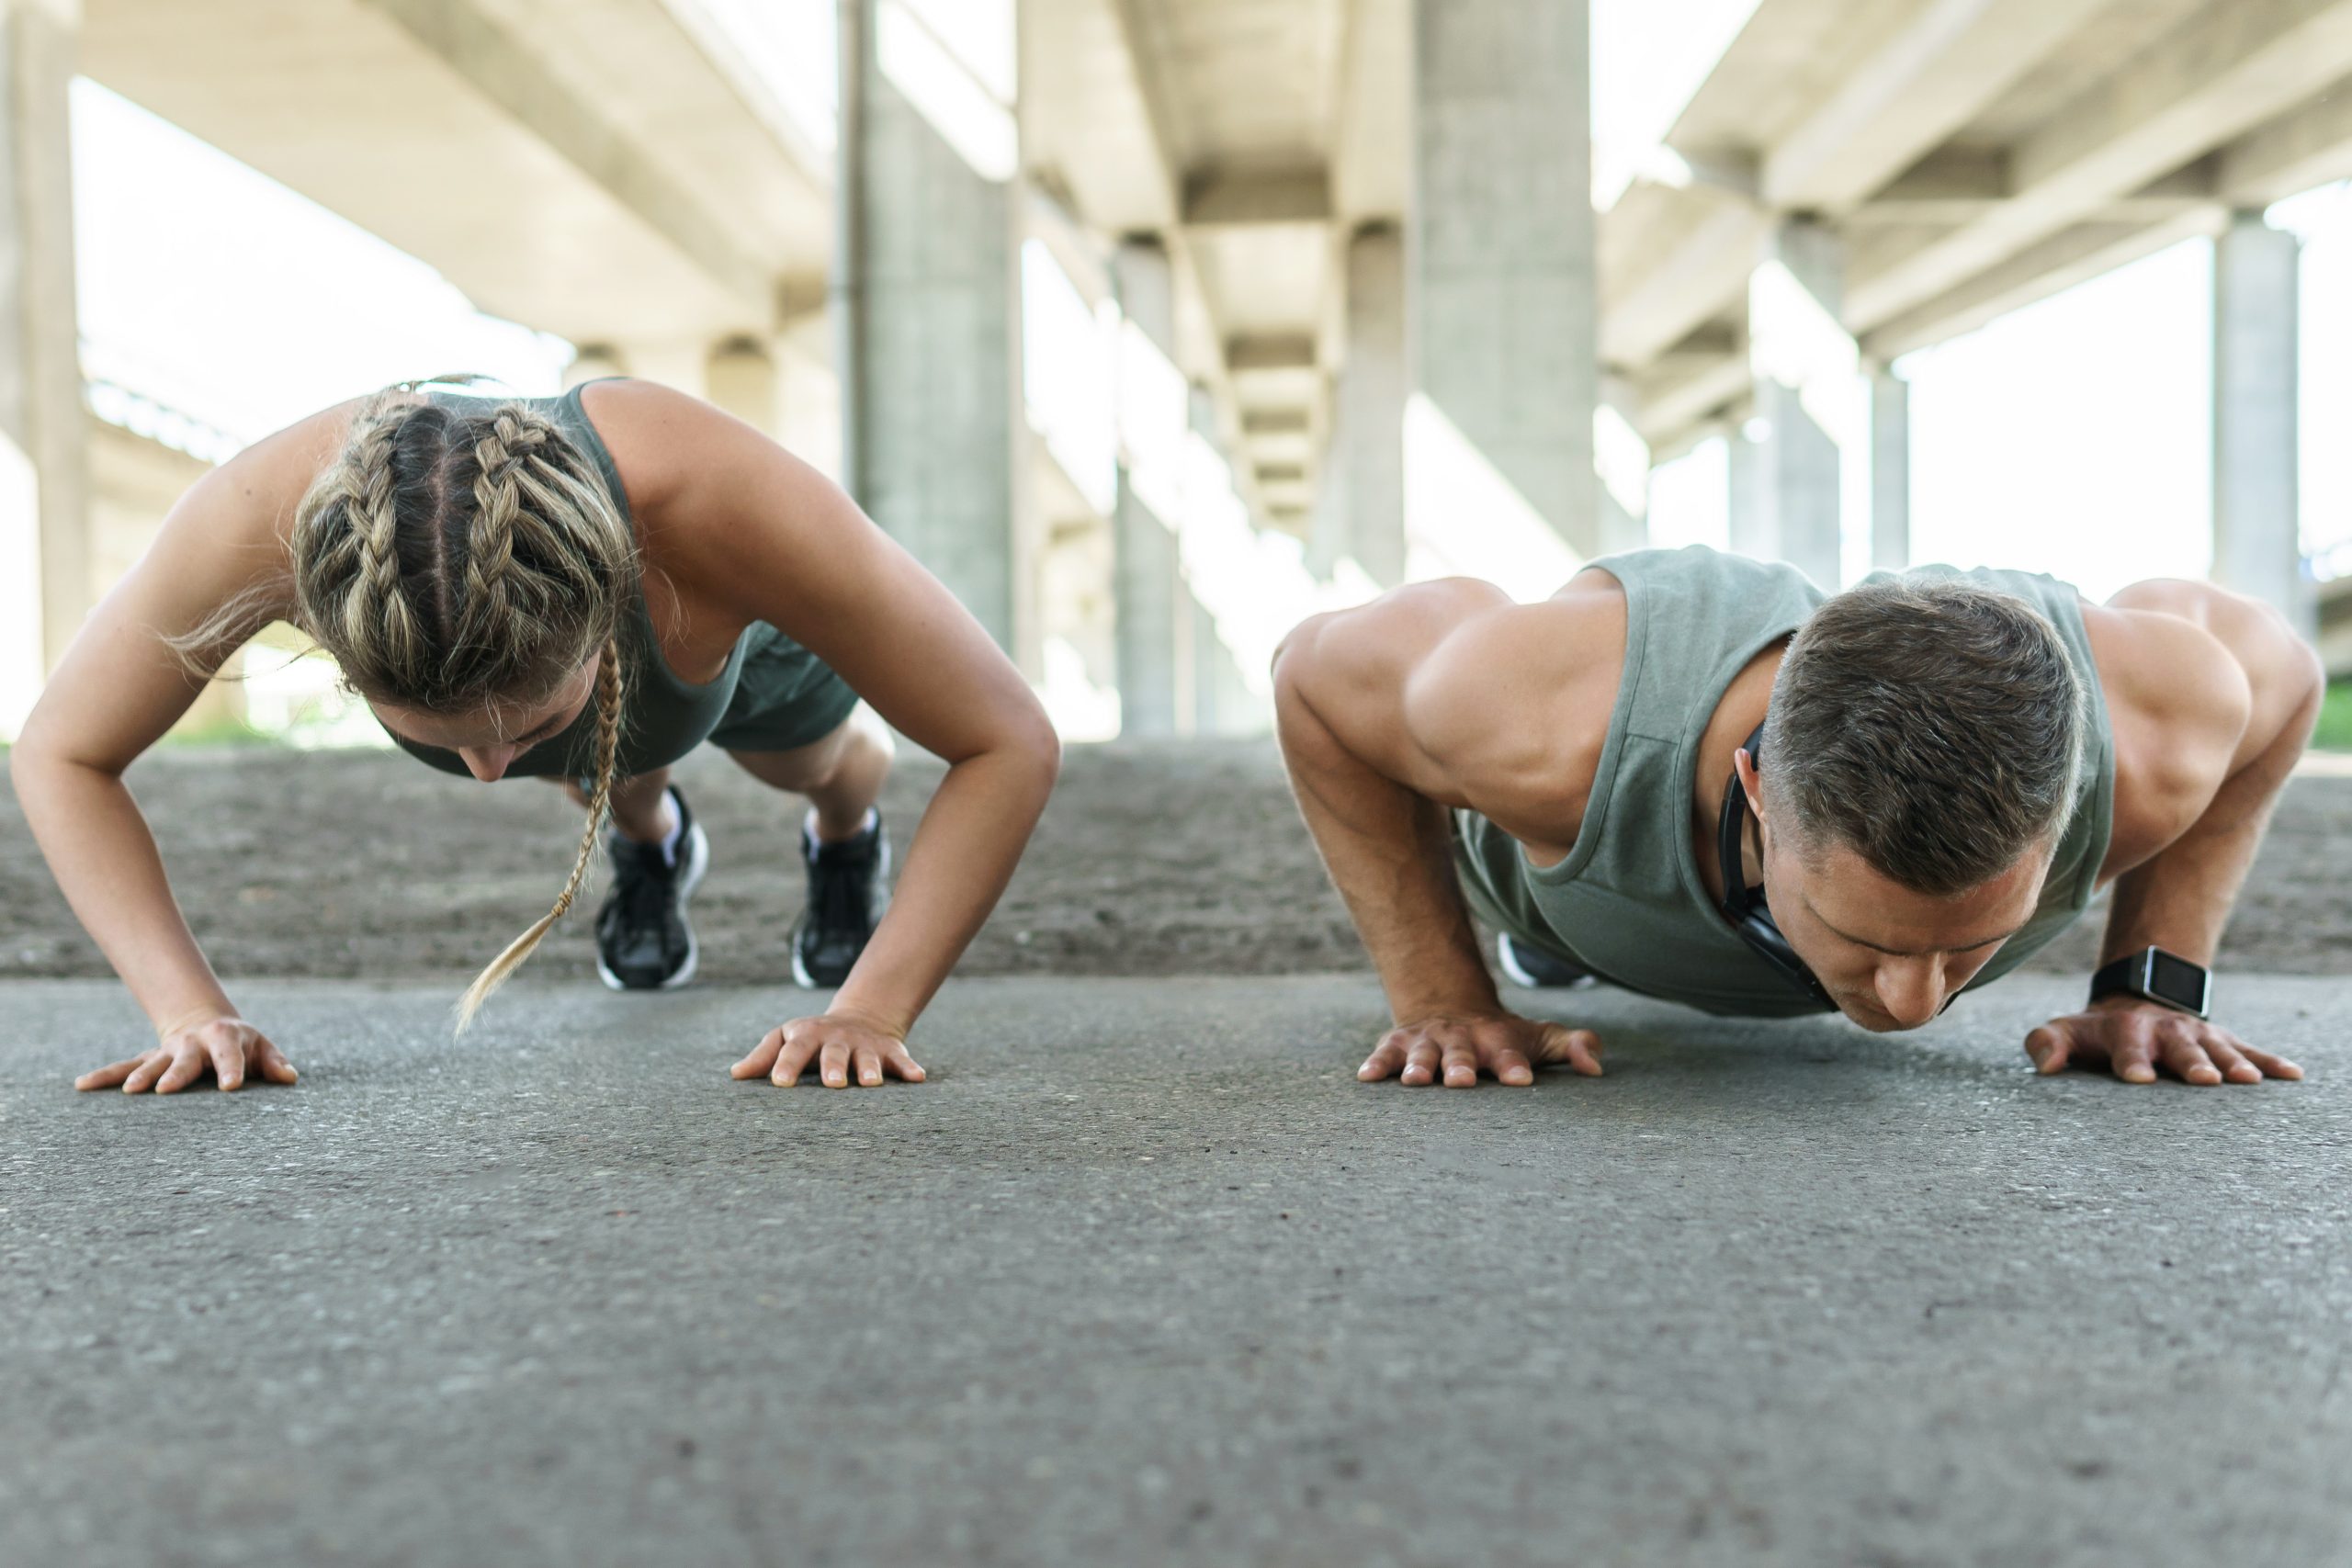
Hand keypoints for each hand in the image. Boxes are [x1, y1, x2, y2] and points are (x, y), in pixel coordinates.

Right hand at [75, 1016, 298, 1094]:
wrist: (206, 1022)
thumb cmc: (241, 1043)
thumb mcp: (261, 1048)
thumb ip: (274, 1063)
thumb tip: (290, 1078)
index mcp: (225, 1039)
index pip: (231, 1055)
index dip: (232, 1069)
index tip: (231, 1086)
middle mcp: (193, 1044)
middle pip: (185, 1060)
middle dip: (176, 1074)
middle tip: (166, 1090)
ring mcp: (167, 1053)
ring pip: (151, 1064)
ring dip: (139, 1077)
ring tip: (129, 1092)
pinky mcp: (148, 1060)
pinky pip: (122, 1067)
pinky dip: (103, 1076)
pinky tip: (82, 1086)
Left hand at [731, 1010, 926, 1088]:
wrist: (861, 1017)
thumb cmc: (812, 1038)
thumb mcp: (786, 1038)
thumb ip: (763, 1056)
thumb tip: (734, 1074)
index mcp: (807, 1037)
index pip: (793, 1050)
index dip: (786, 1064)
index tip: (779, 1083)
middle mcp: (837, 1040)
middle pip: (833, 1053)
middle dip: (833, 1067)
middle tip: (832, 1084)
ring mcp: (865, 1045)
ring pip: (867, 1058)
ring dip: (869, 1069)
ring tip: (871, 1084)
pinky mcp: (890, 1051)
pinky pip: (902, 1060)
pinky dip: (910, 1068)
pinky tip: (917, 1078)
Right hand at [1357, 1011, 1602, 1087]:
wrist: (1450, 1006)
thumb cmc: (1503, 1038)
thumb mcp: (1540, 1037)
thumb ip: (1573, 1046)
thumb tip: (1597, 1068)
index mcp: (1498, 1039)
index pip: (1509, 1053)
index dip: (1514, 1065)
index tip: (1521, 1081)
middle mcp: (1461, 1038)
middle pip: (1461, 1053)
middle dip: (1460, 1066)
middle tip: (1461, 1082)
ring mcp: (1427, 1041)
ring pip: (1421, 1054)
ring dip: (1417, 1066)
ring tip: (1412, 1082)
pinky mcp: (1398, 1044)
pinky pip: (1384, 1054)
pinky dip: (1376, 1064)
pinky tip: (1366, 1078)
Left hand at [2025, 998, 2301, 1085]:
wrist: (2135, 1003)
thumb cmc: (2094, 1033)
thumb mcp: (2063, 1031)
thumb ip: (2046, 1044)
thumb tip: (2045, 1066)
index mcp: (2124, 1031)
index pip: (2125, 1046)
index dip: (2131, 1060)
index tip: (2139, 1078)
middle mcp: (2165, 1032)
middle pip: (2179, 1048)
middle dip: (2191, 1063)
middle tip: (2203, 1081)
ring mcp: (2198, 1036)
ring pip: (2218, 1050)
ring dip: (2233, 1064)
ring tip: (2248, 1082)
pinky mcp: (2223, 1041)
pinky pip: (2250, 1050)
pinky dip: (2271, 1062)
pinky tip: (2292, 1075)